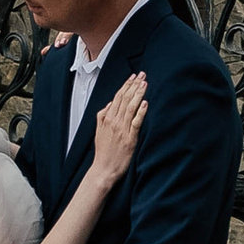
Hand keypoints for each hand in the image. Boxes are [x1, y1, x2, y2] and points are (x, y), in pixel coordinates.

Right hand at [89, 68, 147, 189]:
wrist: (103, 169)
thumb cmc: (103, 152)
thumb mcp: (98, 131)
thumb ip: (102, 116)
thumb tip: (109, 104)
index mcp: (107, 118)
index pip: (117, 97)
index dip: (126, 85)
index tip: (133, 76)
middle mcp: (114, 122)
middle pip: (125, 99)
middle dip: (134, 85)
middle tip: (142, 74)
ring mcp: (122, 130)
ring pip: (131, 107)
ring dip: (138, 94)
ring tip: (144, 84)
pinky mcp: (130, 139)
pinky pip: (136, 123)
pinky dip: (140, 112)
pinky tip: (145, 103)